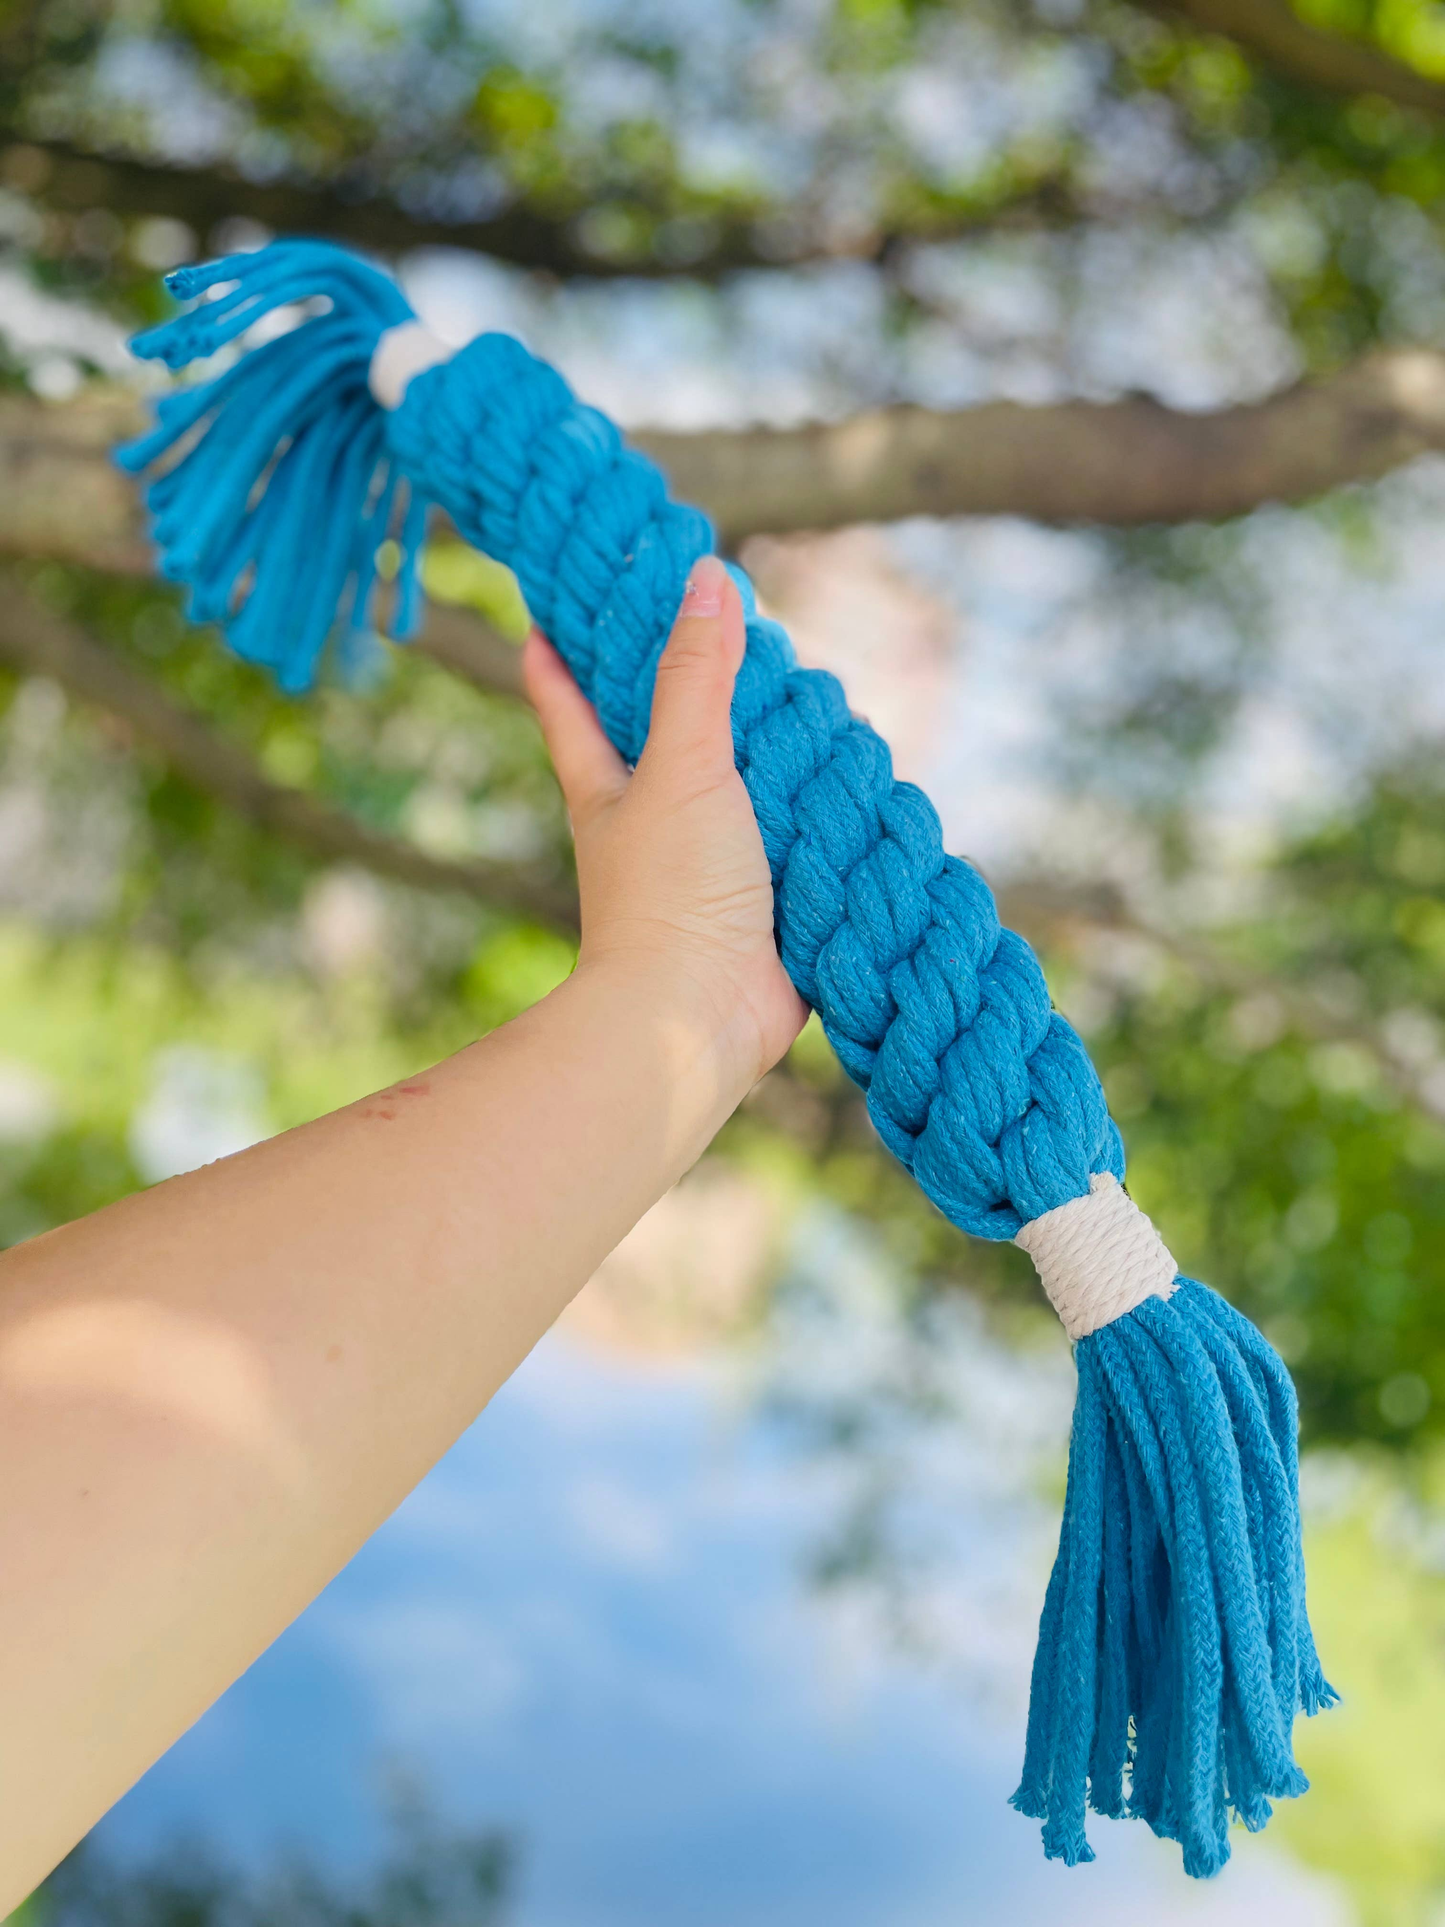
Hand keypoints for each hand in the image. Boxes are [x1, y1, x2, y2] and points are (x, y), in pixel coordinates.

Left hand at [523, 555, 808, 1096]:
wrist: (702, 1018)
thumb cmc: (670, 891)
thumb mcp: (683, 766)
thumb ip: (697, 676)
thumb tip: (705, 578)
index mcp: (610, 790)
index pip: (570, 708)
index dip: (556, 661)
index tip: (544, 615)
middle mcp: (655, 825)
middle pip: (666, 742)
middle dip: (692, 695)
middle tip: (722, 638)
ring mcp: (711, 868)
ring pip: (743, 791)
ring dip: (778, 755)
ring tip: (819, 704)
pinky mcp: (768, 905)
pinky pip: (799, 844)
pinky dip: (823, 815)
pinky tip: (856, 787)